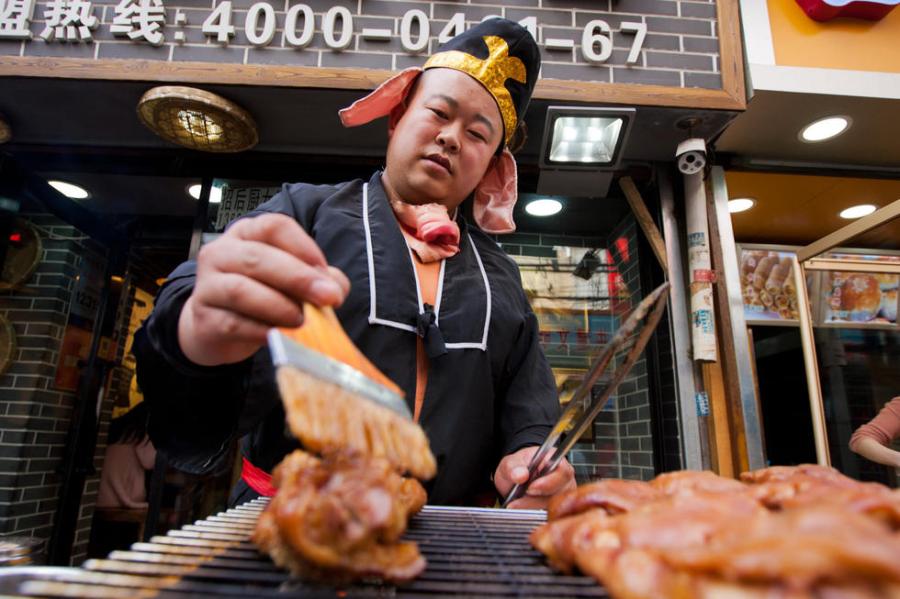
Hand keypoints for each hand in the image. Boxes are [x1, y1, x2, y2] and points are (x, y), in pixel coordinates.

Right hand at [178, 213, 349, 365]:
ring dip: (278, 306)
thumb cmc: (260, 296)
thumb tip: (335, 288)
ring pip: (240, 290)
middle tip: (327, 298)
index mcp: (247, 234)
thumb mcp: (290, 281)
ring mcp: (207, 286)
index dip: (303, 247)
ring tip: (302, 320)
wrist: (217, 328)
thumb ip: (317, 279)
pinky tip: (279, 336)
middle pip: (258, 257)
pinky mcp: (204, 319)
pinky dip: (260, 331)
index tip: (325, 273)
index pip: (274, 227)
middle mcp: (222, 253)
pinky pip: (233, 323)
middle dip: (298, 278)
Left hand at [494, 446, 575, 509]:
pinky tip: (520, 509)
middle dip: (535, 499)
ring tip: (514, 504)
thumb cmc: (517, 468)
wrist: (513, 481)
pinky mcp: (556, 510)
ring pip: (552, 507)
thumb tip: (520, 475)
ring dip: (531, 508)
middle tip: (516, 501)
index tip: (530, 488)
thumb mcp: (510, 463)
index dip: (548, 482)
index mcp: (556, 461)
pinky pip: (547, 515)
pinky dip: (532, 514)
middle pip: (559, 493)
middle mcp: (564, 480)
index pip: (562, 472)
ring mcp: (562, 496)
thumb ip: (513, 467)